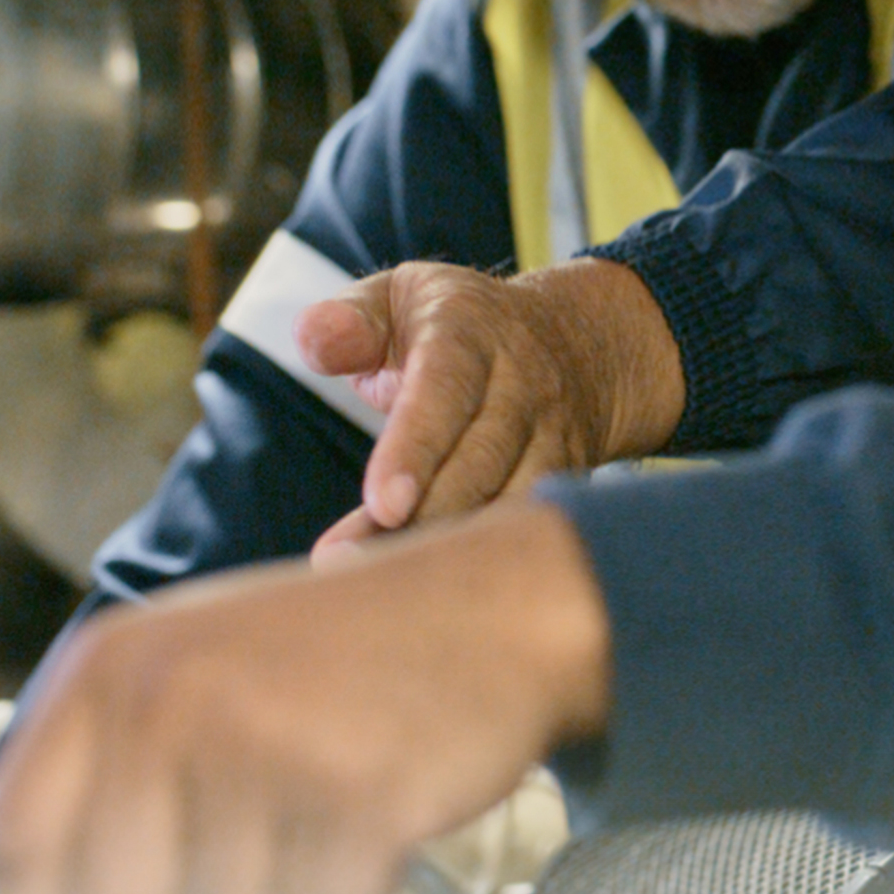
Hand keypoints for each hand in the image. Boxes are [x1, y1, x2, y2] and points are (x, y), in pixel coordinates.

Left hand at [0, 502, 612, 893]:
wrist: (491, 606)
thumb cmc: (346, 651)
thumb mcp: (193, 668)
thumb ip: (106, 774)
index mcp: (115, 666)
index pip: (12, 847)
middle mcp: (173, 699)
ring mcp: (263, 747)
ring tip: (309, 840)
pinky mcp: (354, 798)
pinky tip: (364, 840)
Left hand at [296, 258, 685, 552]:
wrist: (580, 342)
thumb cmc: (459, 327)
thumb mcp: (402, 297)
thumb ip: (351, 319)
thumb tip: (312, 340)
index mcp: (470, 331)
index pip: (446, 389)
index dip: (416, 447)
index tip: (382, 504)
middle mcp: (523, 384)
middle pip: (479, 459)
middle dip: (419, 519)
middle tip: (342, 564)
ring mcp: (553, 435)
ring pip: (509, 501)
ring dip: (448, 549)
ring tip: (378, 591)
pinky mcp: (566, 480)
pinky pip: (528, 527)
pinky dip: (486, 561)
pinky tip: (433, 595)